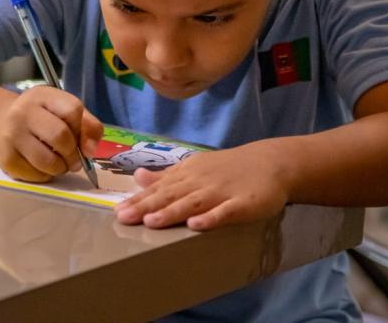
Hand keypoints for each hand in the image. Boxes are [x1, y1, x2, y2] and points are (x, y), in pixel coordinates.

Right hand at [0, 85, 102, 181]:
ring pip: (49, 161)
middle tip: (73, 160)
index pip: (73, 109)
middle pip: (61, 136)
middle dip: (73, 154)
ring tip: (59, 165)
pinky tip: (41, 167)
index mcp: (42, 96)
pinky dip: (45, 175)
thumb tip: (90, 151)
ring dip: (61, 168)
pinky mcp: (6, 158)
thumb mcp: (62, 110)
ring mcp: (12, 135)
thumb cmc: (39, 119)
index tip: (78, 136)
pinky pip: (36, 175)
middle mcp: (23, 112)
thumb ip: (87, 125)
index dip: (81, 128)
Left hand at [114, 142, 290, 230]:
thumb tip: (137, 177)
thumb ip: (166, 176)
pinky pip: (226, 212)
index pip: (159, 189)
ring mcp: (222, 193)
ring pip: (193, 203)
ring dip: (172, 212)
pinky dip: (211, 218)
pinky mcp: (244, 204)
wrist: (270, 162)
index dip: (138, 200)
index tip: (117, 211)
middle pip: (171, 196)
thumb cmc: (228, 169)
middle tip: (124, 218)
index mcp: (188, 175)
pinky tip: (196, 225)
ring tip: (151, 222)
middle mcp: (201, 182)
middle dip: (146, 207)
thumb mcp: (194, 168)